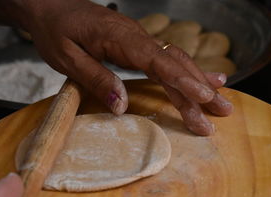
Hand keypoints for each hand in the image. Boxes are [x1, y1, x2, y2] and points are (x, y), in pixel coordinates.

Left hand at [19, 0, 232, 134]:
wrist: (49, 6)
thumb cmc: (55, 31)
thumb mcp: (67, 59)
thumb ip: (96, 79)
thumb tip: (122, 106)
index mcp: (120, 39)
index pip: (158, 61)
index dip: (182, 80)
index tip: (203, 98)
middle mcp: (136, 37)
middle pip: (174, 63)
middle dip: (199, 89)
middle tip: (221, 112)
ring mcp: (138, 39)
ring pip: (175, 60)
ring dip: (199, 82)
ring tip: (221, 101)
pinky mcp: (136, 44)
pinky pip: (166, 58)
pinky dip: (186, 71)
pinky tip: (203, 79)